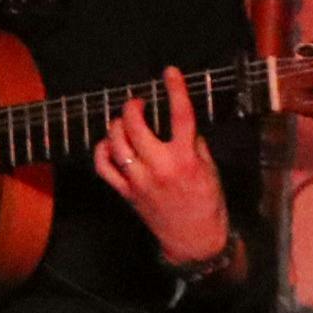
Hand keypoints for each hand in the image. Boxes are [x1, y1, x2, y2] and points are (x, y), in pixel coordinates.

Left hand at [91, 66, 231, 269]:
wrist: (194, 239)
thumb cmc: (207, 203)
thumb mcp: (209, 168)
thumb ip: (193, 142)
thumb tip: (180, 122)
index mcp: (185, 158)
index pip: (180, 114)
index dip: (175, 89)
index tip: (170, 73)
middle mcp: (160, 167)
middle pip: (136, 126)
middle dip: (133, 106)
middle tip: (138, 102)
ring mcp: (139, 180)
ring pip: (116, 143)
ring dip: (117, 125)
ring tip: (125, 121)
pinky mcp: (127, 193)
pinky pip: (104, 167)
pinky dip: (102, 151)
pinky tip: (109, 143)